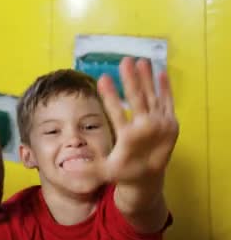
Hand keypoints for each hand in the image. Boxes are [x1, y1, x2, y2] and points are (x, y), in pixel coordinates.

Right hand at [97, 57, 178, 183]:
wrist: (149, 179)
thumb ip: (87, 168)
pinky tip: (161, 73)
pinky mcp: (171, 124)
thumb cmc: (123, 171)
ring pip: (153, 97)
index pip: (116, 112)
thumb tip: (68, 167)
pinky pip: (168, 102)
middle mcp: (146, 129)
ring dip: (147, 77)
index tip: (103, 78)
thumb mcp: (104, 171)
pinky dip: (165, 88)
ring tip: (141, 60)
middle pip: (138, 99)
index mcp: (128, 138)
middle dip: (131, 78)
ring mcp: (161, 125)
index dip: (109, 94)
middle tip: (125, 61)